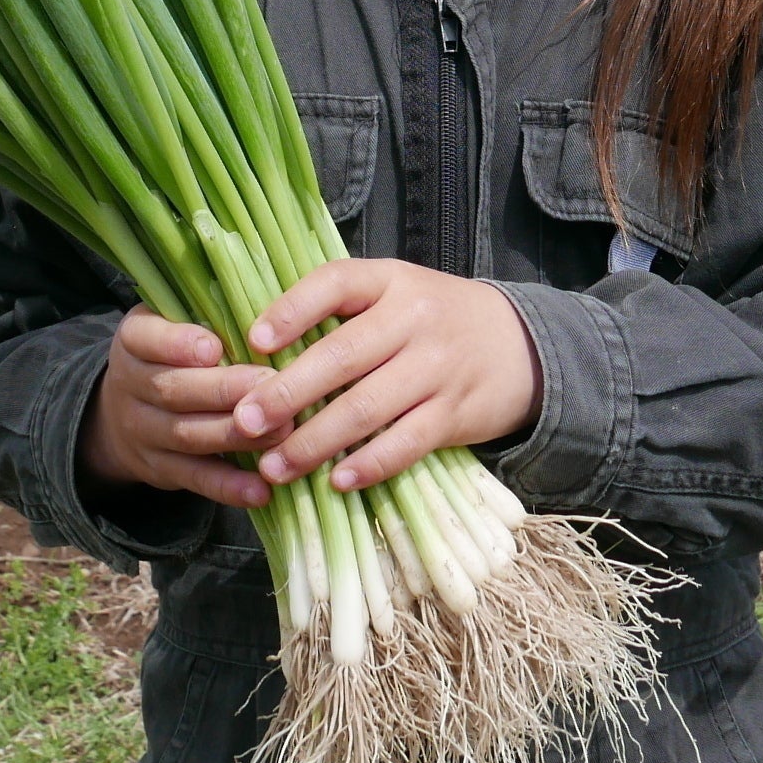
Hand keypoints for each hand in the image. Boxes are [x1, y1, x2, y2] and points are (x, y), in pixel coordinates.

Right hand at [78, 308, 270, 509]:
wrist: (121, 412)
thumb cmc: (172, 353)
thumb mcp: (173, 322)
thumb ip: (209, 313)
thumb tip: (274, 303)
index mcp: (134, 339)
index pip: (146, 339)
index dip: (177, 344)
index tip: (214, 347)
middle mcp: (130, 385)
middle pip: (173, 389)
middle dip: (224, 390)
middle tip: (271, 384)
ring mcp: (143, 431)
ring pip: (187, 435)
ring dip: (236, 435)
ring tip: (282, 431)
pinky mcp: (160, 470)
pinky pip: (195, 478)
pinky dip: (229, 487)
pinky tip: (262, 489)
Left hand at [231, 261, 539, 493]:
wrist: (518, 344)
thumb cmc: (432, 320)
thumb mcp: (394, 294)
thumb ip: (340, 313)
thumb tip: (259, 352)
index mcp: (389, 281)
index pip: (336, 283)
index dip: (292, 310)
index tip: (254, 341)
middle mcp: (414, 318)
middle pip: (343, 355)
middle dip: (288, 392)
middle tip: (244, 421)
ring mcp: (437, 367)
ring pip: (368, 407)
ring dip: (316, 441)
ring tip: (275, 466)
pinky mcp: (454, 412)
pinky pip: (406, 442)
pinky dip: (370, 464)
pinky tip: (337, 481)